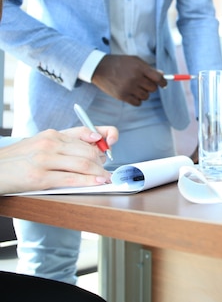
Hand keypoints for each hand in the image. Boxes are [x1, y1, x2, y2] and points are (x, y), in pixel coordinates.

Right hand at [0, 127, 118, 193]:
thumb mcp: (39, 144)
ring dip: (100, 172)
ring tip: (107, 178)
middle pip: (88, 150)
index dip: (105, 136)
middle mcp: (49, 143)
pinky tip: (98, 182)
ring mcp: (44, 160)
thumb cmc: (17, 160)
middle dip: (102, 161)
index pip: (86, 131)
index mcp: (51, 134)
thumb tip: (94, 147)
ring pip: (83, 164)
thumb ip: (64, 144)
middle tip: (107, 169)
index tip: (112, 144)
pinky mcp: (38, 177)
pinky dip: (88, 181)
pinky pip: (70, 179)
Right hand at [92, 55, 166, 105]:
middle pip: (153, 88)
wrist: (99, 68)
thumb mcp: (135, 60)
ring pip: (146, 96)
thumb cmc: (119, 63)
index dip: (163, 82)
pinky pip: (138, 103)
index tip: (163, 84)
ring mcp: (128, 88)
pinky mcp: (122, 96)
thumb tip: (162, 75)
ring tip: (136, 87)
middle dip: (151, 86)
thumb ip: (148, 68)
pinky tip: (132, 94)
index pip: (158, 78)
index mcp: (139, 67)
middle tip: (144, 83)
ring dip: (143, 93)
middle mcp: (135, 78)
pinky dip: (137, 100)